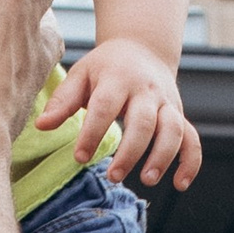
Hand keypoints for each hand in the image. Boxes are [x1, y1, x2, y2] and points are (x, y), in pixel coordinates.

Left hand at [38, 36, 201, 190]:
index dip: (93, 132)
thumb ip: (63, 101)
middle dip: (131, 151)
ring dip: (163, 157)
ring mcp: (167, 103)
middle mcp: (146, 91)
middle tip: (113, 177)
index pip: (106, 106)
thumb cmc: (105, 68)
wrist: (142, 48)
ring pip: (174, 130)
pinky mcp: (179, 115)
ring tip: (147, 181)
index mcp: (118, 79)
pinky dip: (191, 162)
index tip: (80, 157)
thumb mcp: (81, 75)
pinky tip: (180, 184)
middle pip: (144, 121)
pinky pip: (192, 139)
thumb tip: (41, 125)